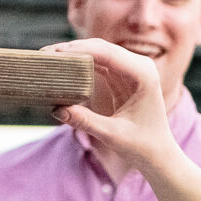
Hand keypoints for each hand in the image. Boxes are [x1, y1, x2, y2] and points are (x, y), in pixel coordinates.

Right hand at [50, 38, 178, 174]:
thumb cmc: (142, 145)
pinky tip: (59, 66)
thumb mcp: (113, 135)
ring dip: (72, 54)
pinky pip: (96, 63)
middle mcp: (139, 66)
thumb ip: (86, 121)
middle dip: (72, 49)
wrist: (156, 153)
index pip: (108, 53)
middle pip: (101, 47)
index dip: (80, 50)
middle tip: (43, 54)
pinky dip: (78, 63)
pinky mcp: (120, 75)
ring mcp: (130, 68)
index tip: (55, 53)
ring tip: (46, 58)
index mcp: (144, 75)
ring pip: (96, 51)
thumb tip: (57, 109)